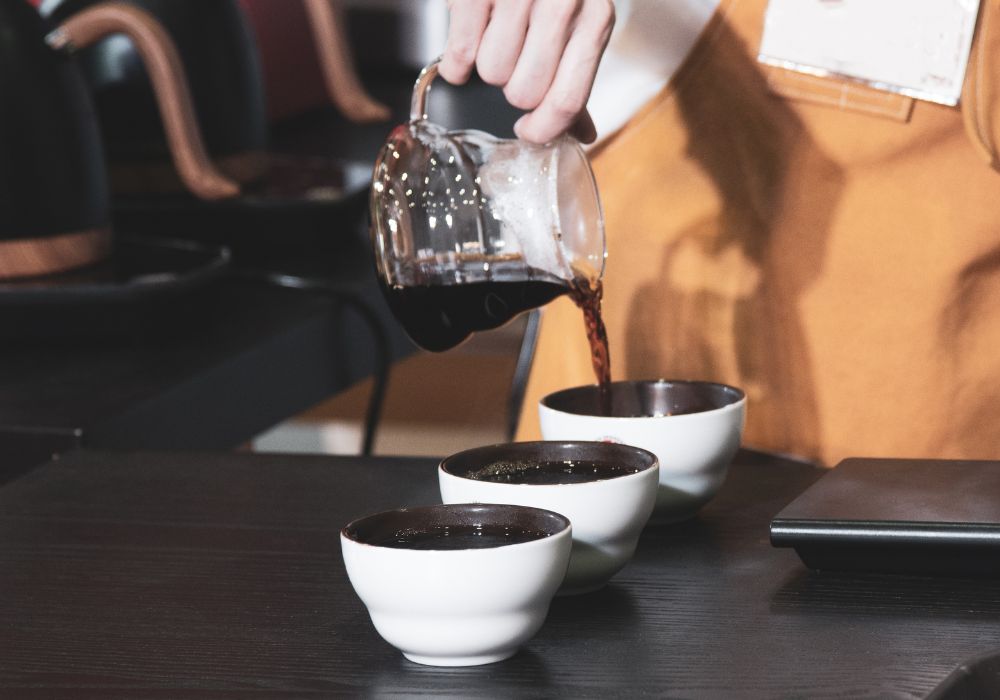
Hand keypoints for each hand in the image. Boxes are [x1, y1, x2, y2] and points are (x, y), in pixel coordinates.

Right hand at [439, 0, 614, 143]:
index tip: (529, 131)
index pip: (567, 101)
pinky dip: (457, 60)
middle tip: (515, 64)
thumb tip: (583, 135)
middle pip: (523, 93)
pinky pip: (461, 51)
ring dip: (487, 65)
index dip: (542, 129)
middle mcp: (563, 3)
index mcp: (595, 21)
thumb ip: (576, 79)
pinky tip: (468, 44)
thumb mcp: (577, 25)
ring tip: (497, 37)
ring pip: (492, 72)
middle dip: (513, 88)